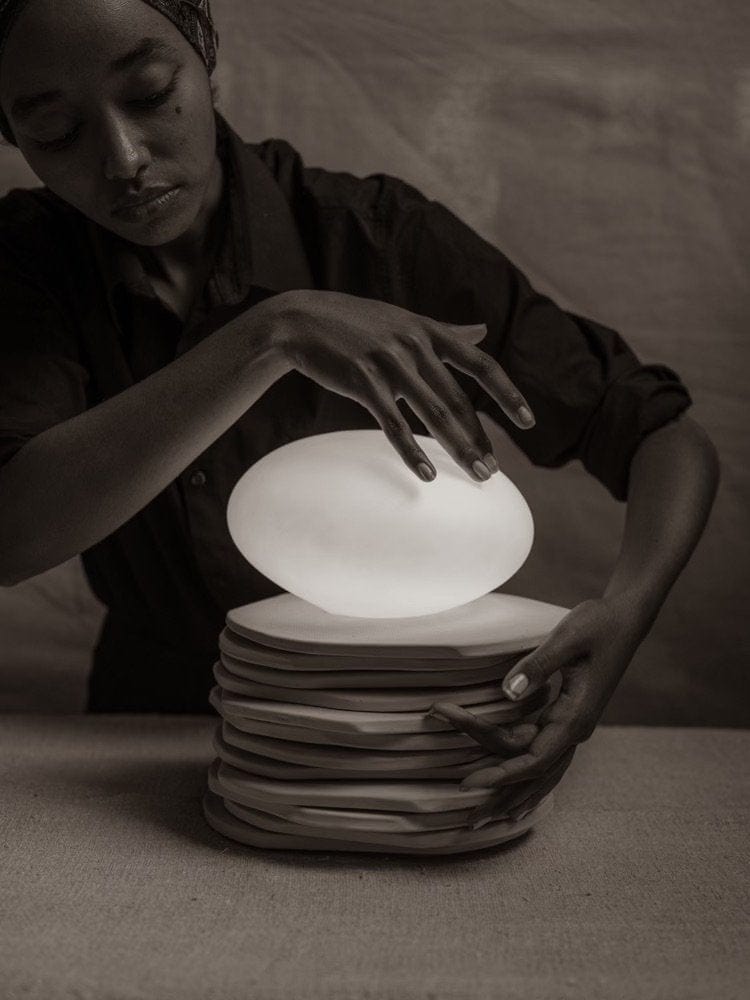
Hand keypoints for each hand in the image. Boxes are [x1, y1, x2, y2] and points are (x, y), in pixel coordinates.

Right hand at [267, 288, 534, 481]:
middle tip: (492, 472)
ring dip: (458, 448)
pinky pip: (393, 423)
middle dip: (479, 439)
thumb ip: (447, 330)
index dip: (507, 394)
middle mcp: (414, 346)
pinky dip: (411, 450)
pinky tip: (426, 474)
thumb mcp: (405, 320)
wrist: (300, 320)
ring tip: (477, 475)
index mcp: (428, 332)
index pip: (480, 365)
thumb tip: (484, 330)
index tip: (528, 422)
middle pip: (458, 401)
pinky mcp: (363, 382)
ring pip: (433, 413)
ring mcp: (389, 363)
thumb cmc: (355, 322)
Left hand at [429, 596, 648, 826]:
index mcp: (576, 717)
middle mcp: (576, 729)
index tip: (471, 783)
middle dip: (503, 797)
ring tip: (485, 818)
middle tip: (470, 820)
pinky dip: (525, 775)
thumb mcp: (568, 638)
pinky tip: (513, 793)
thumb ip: (538, 665)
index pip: (534, 759)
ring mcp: (573, 725)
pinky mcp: (568, 716)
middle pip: (536, 775)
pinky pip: (543, 754)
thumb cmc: (599, 623)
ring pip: (540, 771)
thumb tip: (507, 693)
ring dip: (513, 794)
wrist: (626, 617)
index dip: (502, 774)